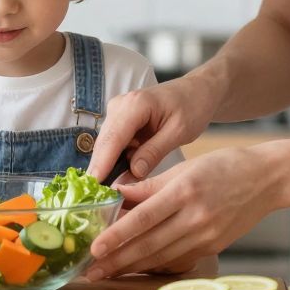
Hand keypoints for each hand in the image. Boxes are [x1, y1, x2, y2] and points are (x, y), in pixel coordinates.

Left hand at [84, 147, 279, 280]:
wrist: (267, 180)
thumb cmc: (224, 166)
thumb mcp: (185, 168)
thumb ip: (150, 185)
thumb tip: (116, 195)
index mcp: (185, 191)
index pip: (143, 218)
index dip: (117, 235)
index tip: (95, 247)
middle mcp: (195, 217)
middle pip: (149, 244)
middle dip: (117, 261)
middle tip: (90, 271)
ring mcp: (206, 235)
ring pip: (161, 256)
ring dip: (131, 268)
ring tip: (106, 273)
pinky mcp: (213, 247)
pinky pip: (177, 259)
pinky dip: (154, 265)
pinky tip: (135, 268)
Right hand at [87, 71, 223, 182]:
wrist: (196, 91)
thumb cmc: (192, 107)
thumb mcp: (179, 131)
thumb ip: (155, 151)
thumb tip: (133, 173)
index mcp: (136, 104)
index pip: (114, 138)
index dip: (102, 164)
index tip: (94, 186)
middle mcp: (120, 105)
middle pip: (104, 143)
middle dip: (100, 170)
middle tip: (97, 198)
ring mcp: (117, 111)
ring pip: (106, 145)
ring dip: (108, 167)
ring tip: (108, 193)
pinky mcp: (119, 120)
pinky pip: (113, 144)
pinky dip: (116, 160)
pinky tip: (120, 178)